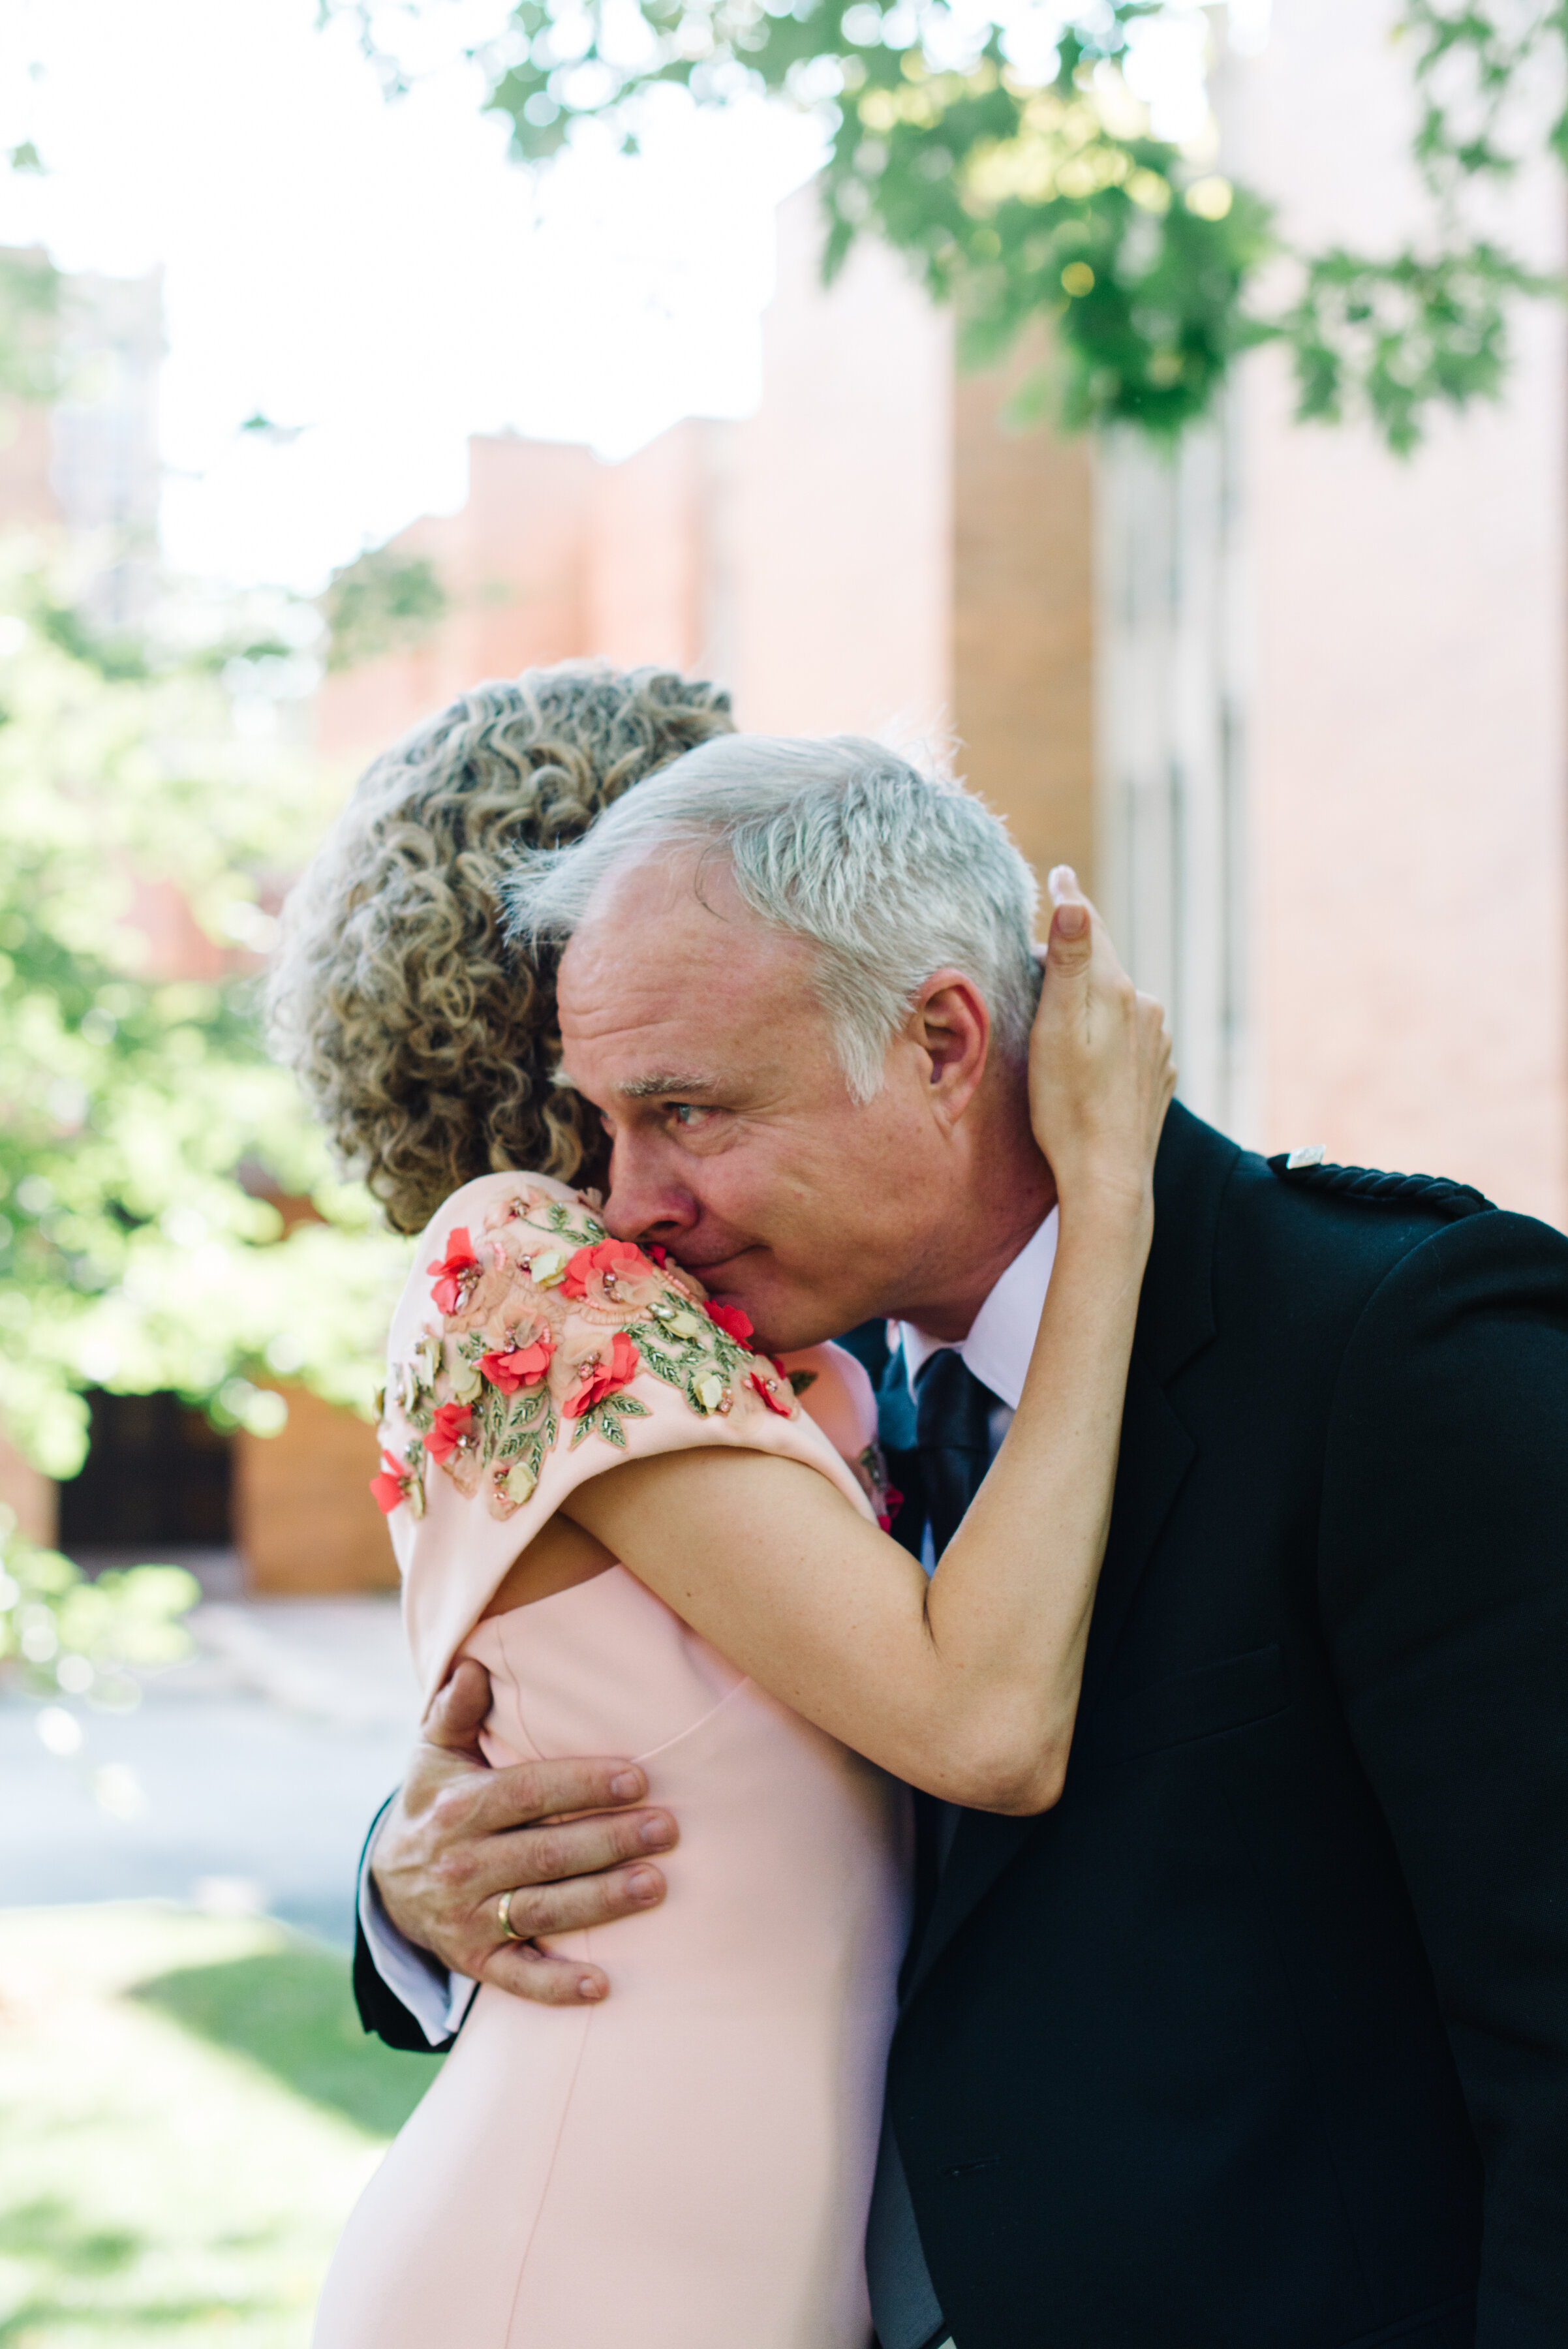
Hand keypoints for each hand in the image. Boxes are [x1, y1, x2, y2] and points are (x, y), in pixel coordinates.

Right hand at [370, 1658, 678, 2004]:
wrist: (389, 1882)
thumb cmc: (434, 1801)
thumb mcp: (435, 1753)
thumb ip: (456, 1710)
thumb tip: (473, 1665)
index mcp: (458, 1808)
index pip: (528, 1793)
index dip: (583, 1785)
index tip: (638, 1776)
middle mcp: (461, 1865)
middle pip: (546, 1853)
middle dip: (610, 1840)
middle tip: (667, 1829)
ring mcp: (466, 1918)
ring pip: (542, 1909)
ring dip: (602, 1901)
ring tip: (656, 1884)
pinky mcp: (474, 1962)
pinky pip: (517, 1978)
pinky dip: (557, 1986)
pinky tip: (601, 1986)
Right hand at [1028, 867, 1174, 1222]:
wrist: (1108, 1176)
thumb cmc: (1069, 1106)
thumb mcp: (1057, 1028)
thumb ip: (1071, 961)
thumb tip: (1074, 900)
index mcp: (1117, 992)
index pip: (1091, 931)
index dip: (1070, 904)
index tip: (1059, 875)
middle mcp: (1146, 1010)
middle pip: (1104, 967)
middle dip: (1076, 958)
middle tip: (1040, 954)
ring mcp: (1156, 1044)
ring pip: (1118, 1004)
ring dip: (1092, 999)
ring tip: (1062, 1009)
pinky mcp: (1156, 1075)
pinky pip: (1129, 1038)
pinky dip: (1107, 1034)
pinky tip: (1090, 1054)